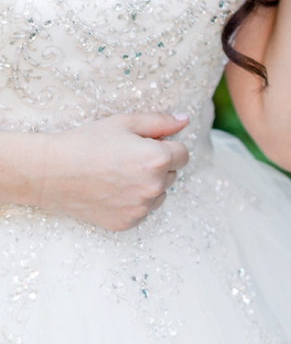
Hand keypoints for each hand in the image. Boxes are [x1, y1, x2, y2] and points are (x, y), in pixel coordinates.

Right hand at [35, 111, 189, 231]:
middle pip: (173, 174)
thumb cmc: (88, 142)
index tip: (150, 144)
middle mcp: (153, 187)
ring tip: (120, 173)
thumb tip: (184, 120)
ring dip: (149, 185)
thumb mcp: (126, 122)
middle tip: (130, 157)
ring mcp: (140, 209)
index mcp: (158, 159)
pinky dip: (134, 201)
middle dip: (159, 165)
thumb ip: (161, 121)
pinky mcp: (126, 224)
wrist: (52, 172)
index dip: (168, 146)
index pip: (183, 154)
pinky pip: (142, 210)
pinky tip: (112, 189)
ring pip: (159, 194)